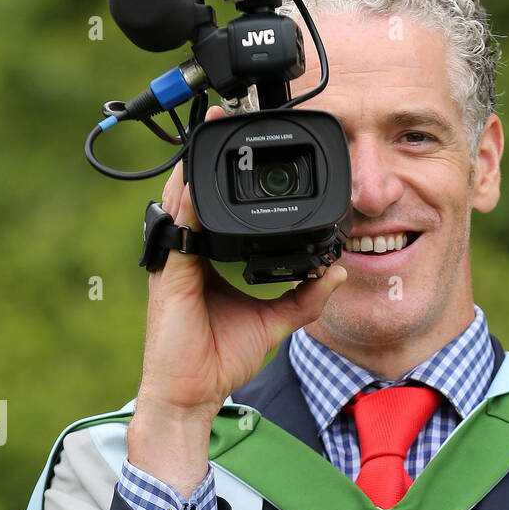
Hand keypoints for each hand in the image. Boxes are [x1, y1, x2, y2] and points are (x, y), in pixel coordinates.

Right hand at [129, 104, 347, 494]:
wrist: (193, 396)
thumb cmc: (220, 360)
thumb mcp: (274, 322)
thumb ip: (304, 296)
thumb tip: (337, 270)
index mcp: (206, 256)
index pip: (217, 203)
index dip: (228, 172)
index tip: (252, 144)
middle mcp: (188, 251)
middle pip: (197, 189)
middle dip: (210, 151)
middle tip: (229, 113)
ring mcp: (175, 260)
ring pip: (184, 198)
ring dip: (197, 161)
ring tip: (214, 125)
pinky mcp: (171, 275)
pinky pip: (180, 230)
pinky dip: (189, 203)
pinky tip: (198, 180)